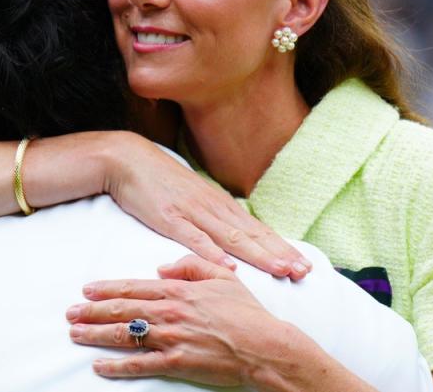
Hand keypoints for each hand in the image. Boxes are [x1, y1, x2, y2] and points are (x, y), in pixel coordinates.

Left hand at [66, 255, 291, 386]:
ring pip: (125, 335)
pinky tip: (100, 365)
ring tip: (76, 334)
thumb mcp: (222, 277)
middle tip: (70, 313)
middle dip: (92, 311)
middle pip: (122, 310)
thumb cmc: (247, 313)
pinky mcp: (176, 363)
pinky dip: (117, 366)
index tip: (87, 289)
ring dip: (96, 334)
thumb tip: (162, 268)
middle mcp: (170, 313)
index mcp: (179, 291)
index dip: (107, 288)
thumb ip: (191, 265)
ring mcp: (171, 339)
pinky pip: (140, 365)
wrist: (265, 347)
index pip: (134, 287)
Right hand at [103, 133, 310, 279]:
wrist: (128, 159)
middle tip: (304, 272)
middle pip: (252, 235)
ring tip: (282, 270)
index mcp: (219, 205)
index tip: (303, 264)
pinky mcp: (170, 217)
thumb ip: (212, 217)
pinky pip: (194, 238)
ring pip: (232, 238)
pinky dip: (213, 252)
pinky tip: (229, 265)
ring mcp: (193, 212)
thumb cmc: (160, 180)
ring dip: (259, 255)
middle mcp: (213, 208)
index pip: (257, 230)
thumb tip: (233, 234)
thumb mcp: (193, 198)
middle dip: (279, 254)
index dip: (280, 247)